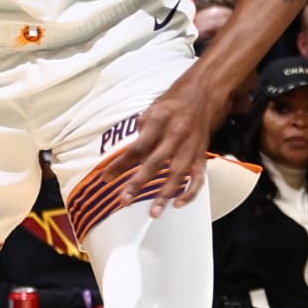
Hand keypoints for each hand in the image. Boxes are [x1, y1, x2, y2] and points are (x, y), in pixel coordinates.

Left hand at [104, 68, 221, 214]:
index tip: (105, 179)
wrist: (202, 94)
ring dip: (165, 195)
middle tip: (124, 200)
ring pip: (178, 174)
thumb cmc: (171, 104)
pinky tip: (179, 204)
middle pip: (155, 163)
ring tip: (154, 212)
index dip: (120, 164)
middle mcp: (176, 134)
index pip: (137, 147)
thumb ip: (140, 134)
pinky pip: (199, 177)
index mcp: (160, 121)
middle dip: (139, 183)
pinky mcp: (202, 154)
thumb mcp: (150, 111)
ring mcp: (191, 146)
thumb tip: (126, 156)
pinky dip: (191, 192)